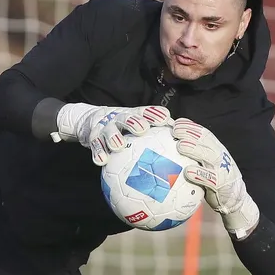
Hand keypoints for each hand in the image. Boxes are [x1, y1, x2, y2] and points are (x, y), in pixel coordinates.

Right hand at [52, 103, 170, 165]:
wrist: (92, 121)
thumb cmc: (123, 128)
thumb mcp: (137, 125)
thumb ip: (157, 132)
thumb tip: (182, 142)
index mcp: (133, 115)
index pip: (145, 112)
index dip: (154, 114)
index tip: (164, 119)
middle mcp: (119, 118)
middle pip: (126, 118)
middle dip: (134, 122)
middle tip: (142, 129)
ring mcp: (105, 127)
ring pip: (109, 131)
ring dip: (113, 137)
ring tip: (118, 146)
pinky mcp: (92, 137)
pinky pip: (95, 146)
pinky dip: (98, 153)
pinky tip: (101, 161)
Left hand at [172, 118, 259, 238]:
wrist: (234, 200)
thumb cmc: (213, 181)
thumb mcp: (205, 165)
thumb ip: (193, 155)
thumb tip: (170, 146)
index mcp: (216, 150)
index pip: (204, 134)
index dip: (191, 126)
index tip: (177, 122)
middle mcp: (220, 157)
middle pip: (206, 140)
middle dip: (191, 132)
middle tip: (175, 130)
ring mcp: (223, 170)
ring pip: (209, 156)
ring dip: (195, 149)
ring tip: (180, 145)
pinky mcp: (222, 185)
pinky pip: (211, 179)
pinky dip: (199, 174)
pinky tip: (187, 171)